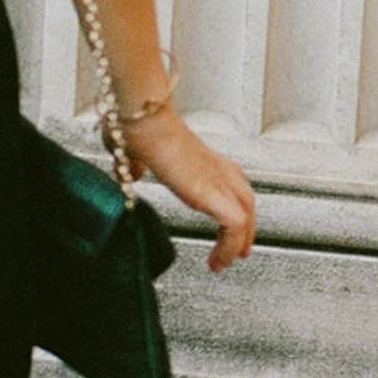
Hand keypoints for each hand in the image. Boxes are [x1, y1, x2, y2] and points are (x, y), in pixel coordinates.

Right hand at [117, 108, 256, 270]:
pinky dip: (231, 245)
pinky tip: (219, 259)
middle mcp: (211, 165)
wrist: (139, 116)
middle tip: (240, 250)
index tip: (226, 222)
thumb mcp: (130, 150)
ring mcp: (213, 177)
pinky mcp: (209, 191)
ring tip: (227, 261)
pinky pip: (233, 224)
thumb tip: (131, 174)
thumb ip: (133, 164)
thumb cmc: (134, 124)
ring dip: (240, 239)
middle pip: (244, 196)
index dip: (231, 200)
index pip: (227, 178)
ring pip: (245, 211)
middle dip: (246, 224)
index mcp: (197, 155)